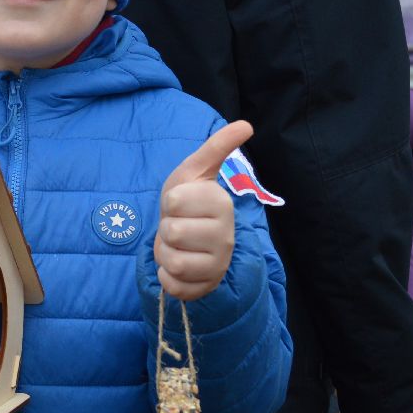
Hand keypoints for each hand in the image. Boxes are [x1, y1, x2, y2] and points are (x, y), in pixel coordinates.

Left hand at [155, 120, 253, 300]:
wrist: (192, 241)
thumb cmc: (190, 203)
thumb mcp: (196, 172)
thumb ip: (217, 147)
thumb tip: (246, 124)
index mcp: (222, 204)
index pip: (173, 201)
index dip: (169, 202)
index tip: (182, 204)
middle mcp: (225, 237)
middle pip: (172, 232)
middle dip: (166, 229)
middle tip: (180, 226)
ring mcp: (217, 266)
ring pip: (172, 262)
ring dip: (165, 253)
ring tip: (178, 246)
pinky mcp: (204, 288)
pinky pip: (173, 285)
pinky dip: (167, 277)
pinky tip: (179, 266)